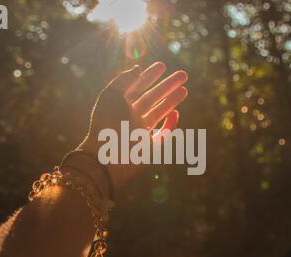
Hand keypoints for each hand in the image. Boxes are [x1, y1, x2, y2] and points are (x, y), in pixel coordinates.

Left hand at [79, 62, 188, 189]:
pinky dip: (171, 124)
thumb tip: (138, 68)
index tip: (163, 66)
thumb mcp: (110, 96)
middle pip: (152, 98)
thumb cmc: (105, 125)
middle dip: (167, 86)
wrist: (105, 156)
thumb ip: (123, 80)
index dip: (150, 76)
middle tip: (183, 75)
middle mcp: (131, 118)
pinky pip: (163, 134)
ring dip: (172, 101)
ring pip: (159, 113)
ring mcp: (140, 132)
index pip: (137, 87)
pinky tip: (176, 113)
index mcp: (120, 106)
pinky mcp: (149, 148)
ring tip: (184, 89)